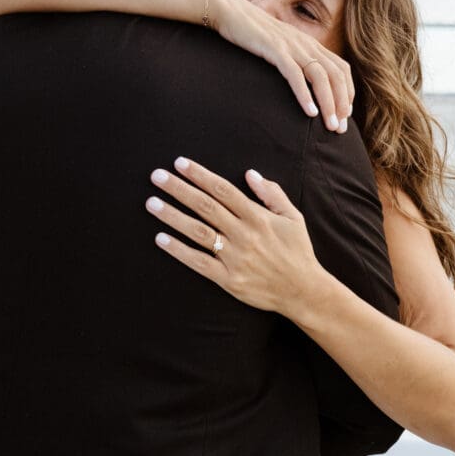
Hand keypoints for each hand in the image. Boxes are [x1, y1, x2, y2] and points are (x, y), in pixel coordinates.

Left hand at [146, 157, 325, 314]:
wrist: (302, 291)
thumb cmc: (298, 251)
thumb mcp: (293, 217)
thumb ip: (272, 194)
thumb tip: (250, 174)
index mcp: (258, 217)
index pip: (223, 190)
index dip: (200, 175)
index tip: (180, 164)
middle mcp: (244, 234)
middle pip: (205, 206)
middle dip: (179, 189)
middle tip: (156, 176)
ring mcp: (234, 257)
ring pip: (197, 231)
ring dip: (172, 216)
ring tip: (152, 203)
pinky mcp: (228, 279)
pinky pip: (198, 262)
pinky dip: (178, 250)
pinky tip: (160, 238)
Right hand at [210, 0, 353, 131]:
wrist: (230, 11)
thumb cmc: (253, 34)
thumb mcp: (281, 46)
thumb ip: (294, 60)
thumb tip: (302, 83)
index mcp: (310, 44)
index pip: (341, 68)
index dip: (347, 92)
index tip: (345, 115)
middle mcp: (306, 44)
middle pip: (335, 75)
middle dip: (341, 103)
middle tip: (340, 129)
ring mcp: (291, 46)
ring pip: (320, 76)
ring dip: (328, 103)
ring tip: (330, 125)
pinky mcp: (274, 49)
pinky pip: (294, 74)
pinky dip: (304, 94)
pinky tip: (310, 112)